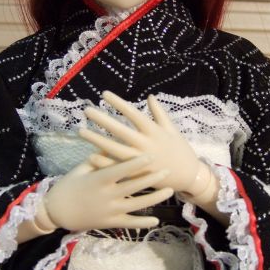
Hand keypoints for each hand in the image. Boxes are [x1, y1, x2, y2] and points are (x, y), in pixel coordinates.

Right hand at [43, 154, 172, 231]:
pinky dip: (143, 222)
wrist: (56, 212)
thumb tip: (116, 143)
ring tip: (170, 191)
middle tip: (168, 170)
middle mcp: (107, 196)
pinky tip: (156, 219)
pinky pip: (129, 223)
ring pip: (137, 205)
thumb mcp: (82, 169)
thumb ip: (99, 159)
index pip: (121, 170)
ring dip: (155, 198)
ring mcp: (109, 211)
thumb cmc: (69, 185)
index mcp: (98, 180)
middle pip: (134, 186)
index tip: (151, 155)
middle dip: (152, 178)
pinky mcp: (109, 223)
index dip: (136, 163)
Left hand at [80, 91, 210, 194]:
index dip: (118, 103)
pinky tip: (90, 156)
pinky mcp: (137, 175)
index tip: (104, 94)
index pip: (133, 113)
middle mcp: (146, 144)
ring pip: (114, 149)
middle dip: (102, 120)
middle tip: (86, 110)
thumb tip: (150, 96)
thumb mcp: (172, 129)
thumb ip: (159, 113)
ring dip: (97, 140)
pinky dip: (104, 163)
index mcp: (154, 131)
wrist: (188, 176)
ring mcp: (140, 161)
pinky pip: (118, 168)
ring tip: (81, 131)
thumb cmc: (180, 149)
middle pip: (120, 130)